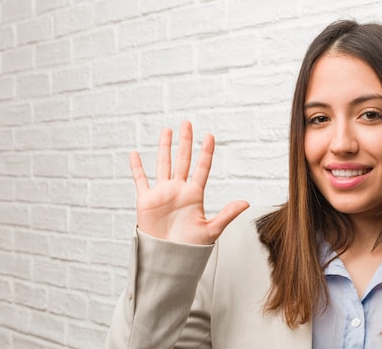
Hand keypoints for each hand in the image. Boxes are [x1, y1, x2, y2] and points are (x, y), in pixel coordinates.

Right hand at [129, 121, 248, 244]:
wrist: (169, 259)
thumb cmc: (190, 248)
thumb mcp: (211, 230)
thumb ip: (227, 214)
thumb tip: (246, 202)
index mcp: (195, 195)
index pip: (202, 168)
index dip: (206, 152)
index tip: (210, 136)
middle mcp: (179, 190)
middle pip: (183, 160)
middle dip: (185, 141)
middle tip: (188, 123)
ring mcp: (162, 193)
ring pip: (163, 164)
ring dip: (164, 147)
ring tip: (167, 130)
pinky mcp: (146, 200)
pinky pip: (140, 180)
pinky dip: (136, 167)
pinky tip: (134, 154)